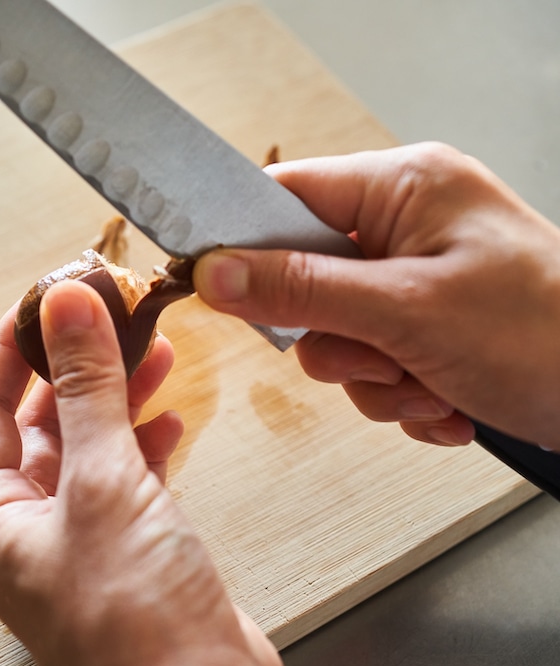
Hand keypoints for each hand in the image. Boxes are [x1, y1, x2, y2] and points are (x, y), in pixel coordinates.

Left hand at [0, 281, 282, 665]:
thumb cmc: (135, 623)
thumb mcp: (103, 483)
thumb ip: (85, 388)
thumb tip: (67, 306)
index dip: (9, 347)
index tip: (44, 297)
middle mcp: (22, 528)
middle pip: (38, 420)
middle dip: (74, 364)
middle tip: (106, 311)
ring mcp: (75, 538)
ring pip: (87, 443)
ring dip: (116, 394)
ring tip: (152, 346)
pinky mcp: (125, 547)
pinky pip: (123, 476)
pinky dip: (144, 441)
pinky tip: (169, 417)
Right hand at [193, 142, 559, 449]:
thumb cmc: (547, 331)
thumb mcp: (407, 309)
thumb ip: (302, 289)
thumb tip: (216, 272)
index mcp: (403, 189)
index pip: (285, 196)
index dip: (243, 241)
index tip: (215, 284)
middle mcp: (406, 228)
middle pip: (302, 280)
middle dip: (338, 339)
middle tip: (382, 355)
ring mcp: (416, 281)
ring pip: (335, 336)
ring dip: (375, 379)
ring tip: (430, 382)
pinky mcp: (427, 329)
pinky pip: (372, 366)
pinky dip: (403, 397)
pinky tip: (449, 400)